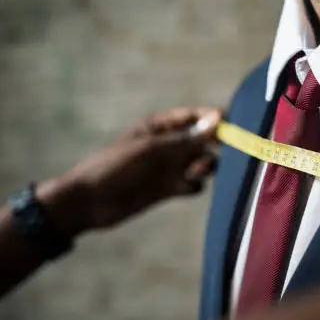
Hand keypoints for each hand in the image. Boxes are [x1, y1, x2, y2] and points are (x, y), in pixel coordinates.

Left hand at [37, 107, 222, 236]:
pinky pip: (194, 184)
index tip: (231, 125)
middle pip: (203, 140)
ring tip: (197, 170)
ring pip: (202, 162)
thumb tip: (218, 120)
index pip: (195, 116)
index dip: (214, 118)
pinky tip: (186, 186)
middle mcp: (169, 144)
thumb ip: (186, 139)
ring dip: (206, 165)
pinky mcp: (169, 188)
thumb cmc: (115, 167)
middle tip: (228, 151)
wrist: (89, 202)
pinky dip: (195, 184)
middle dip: (215, 144)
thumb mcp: (151, 150)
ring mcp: (170, 167)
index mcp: (161, 126)